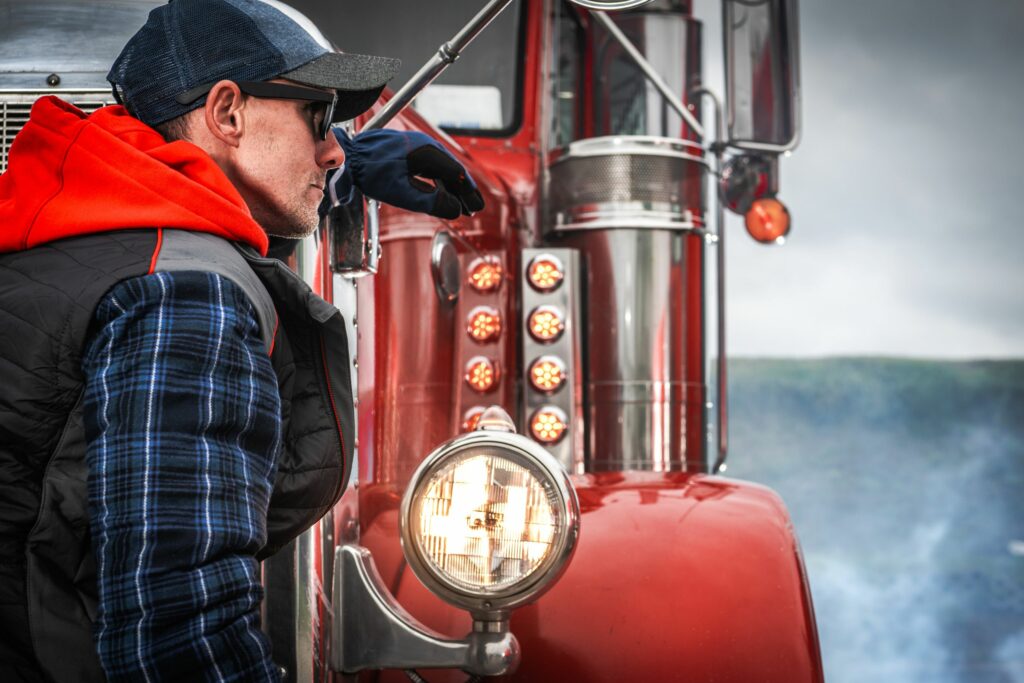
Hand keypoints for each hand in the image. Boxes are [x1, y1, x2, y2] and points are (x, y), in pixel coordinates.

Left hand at [324, 128, 484, 219]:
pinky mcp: (407, 150)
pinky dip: (440, 180)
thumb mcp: (401, 192)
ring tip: (460, 204)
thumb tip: (455, 210)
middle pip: (452, 170)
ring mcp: (416, 146)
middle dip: (464, 191)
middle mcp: (425, 145)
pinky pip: (431, 166)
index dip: (468, 193)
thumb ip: (430, 202)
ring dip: (452, 187)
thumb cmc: (370, 173)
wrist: (347, 156)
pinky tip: (442, 191)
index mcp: (427, 152)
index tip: (476, 207)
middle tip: (474, 208)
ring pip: (442, 168)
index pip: (456, 174)